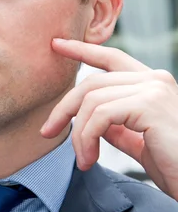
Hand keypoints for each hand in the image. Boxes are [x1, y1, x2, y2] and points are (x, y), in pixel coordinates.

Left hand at [40, 38, 177, 200]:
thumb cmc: (173, 166)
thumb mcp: (137, 141)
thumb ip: (116, 126)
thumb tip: (89, 119)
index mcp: (152, 84)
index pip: (111, 57)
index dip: (82, 49)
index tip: (57, 45)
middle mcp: (154, 79)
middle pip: (92, 82)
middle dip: (64, 107)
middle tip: (47, 131)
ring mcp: (153, 88)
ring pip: (92, 100)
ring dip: (78, 133)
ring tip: (82, 159)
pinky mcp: (150, 104)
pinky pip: (101, 115)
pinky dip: (87, 137)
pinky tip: (90, 158)